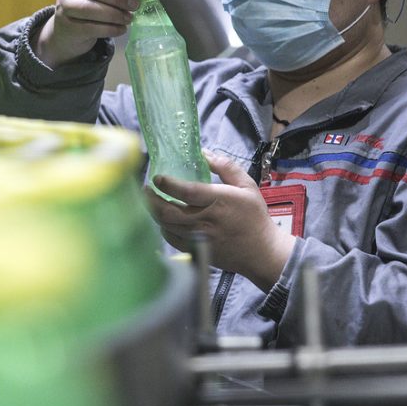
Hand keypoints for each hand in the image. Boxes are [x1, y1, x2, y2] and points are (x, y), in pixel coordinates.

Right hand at [35, 0, 139, 67]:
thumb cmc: (90, 4)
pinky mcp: (66, 26)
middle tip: (135, 6)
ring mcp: (64, 6)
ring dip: (115, 15)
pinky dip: (109, 29)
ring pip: (91, 9)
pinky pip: (90, 27)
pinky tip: (121, 29)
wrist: (67, 30)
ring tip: (129, 19)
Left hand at [143, 152, 295, 291]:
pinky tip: (162, 218)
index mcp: (219, 202)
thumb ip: (226, 167)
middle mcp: (206, 220)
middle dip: (152, 199)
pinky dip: (163, 227)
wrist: (260, 251)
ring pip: (166, 225)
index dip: (169, 185)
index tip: (157, 178)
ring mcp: (199, 238)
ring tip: (150, 200)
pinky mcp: (196, 250)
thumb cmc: (254, 216)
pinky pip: (171, 238)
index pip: (188, 192)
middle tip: (146, 188)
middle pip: (169, 211)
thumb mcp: (247, 186)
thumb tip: (204, 153)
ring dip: (154, 211)